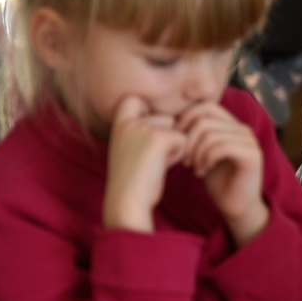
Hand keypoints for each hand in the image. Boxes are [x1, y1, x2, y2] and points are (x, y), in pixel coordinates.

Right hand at [102, 96, 186, 233]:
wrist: (127, 200)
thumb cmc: (135, 180)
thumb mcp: (133, 149)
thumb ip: (145, 131)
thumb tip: (174, 118)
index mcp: (118, 124)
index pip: (134, 100)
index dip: (147, 111)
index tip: (147, 135)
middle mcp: (128, 122)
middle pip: (166, 118)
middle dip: (167, 137)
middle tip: (150, 158)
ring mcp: (142, 128)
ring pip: (176, 128)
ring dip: (173, 146)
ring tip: (154, 162)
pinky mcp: (158, 138)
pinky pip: (183, 140)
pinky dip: (178, 155)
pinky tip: (161, 166)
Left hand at [175, 102, 269, 245]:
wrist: (236, 206)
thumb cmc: (217, 180)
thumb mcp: (201, 153)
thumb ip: (195, 135)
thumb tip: (171, 120)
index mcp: (231, 125)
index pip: (205, 107)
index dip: (186, 120)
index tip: (176, 141)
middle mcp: (243, 129)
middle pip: (205, 119)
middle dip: (187, 139)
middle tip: (184, 159)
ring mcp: (249, 141)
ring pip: (211, 133)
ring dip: (195, 152)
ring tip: (193, 167)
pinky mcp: (252, 155)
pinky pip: (222, 147)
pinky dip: (206, 158)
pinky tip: (202, 171)